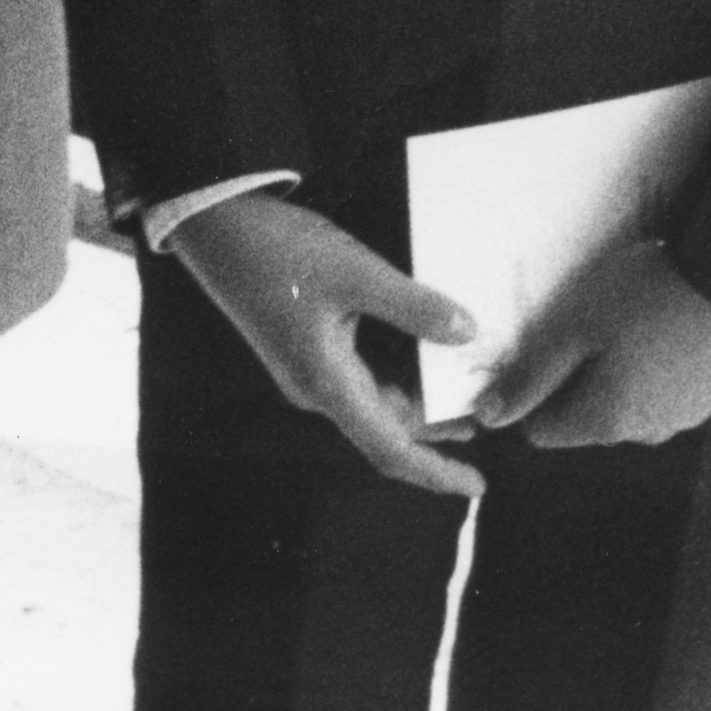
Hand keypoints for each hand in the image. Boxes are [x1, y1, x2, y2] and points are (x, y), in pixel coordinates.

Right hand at [163, 189, 481, 498]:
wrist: (218, 226)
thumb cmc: (277, 250)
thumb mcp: (354, 272)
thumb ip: (413, 306)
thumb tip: (467, 333)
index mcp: (327, 384)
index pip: (390, 449)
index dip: (436, 473)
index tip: (479, 485)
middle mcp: (319, 388)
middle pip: (390, 427)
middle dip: (441, 428)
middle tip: (492, 409)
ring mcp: (312, 370)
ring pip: (379, 401)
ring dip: (424, 399)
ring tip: (470, 382)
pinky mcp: (310, 348)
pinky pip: (366, 377)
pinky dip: (403, 374)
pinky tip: (429, 351)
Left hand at [468, 237, 710, 450]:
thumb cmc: (640, 295)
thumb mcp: (573, 328)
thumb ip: (531, 378)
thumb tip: (488, 416)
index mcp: (606, 422)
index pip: (542, 432)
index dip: (533, 393)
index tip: (545, 351)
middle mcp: (645, 434)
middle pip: (584, 422)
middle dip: (576, 384)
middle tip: (587, 330)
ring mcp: (683, 420)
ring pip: (625, 410)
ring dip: (616, 380)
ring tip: (628, 329)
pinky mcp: (709, 401)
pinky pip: (663, 399)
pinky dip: (653, 376)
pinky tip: (660, 336)